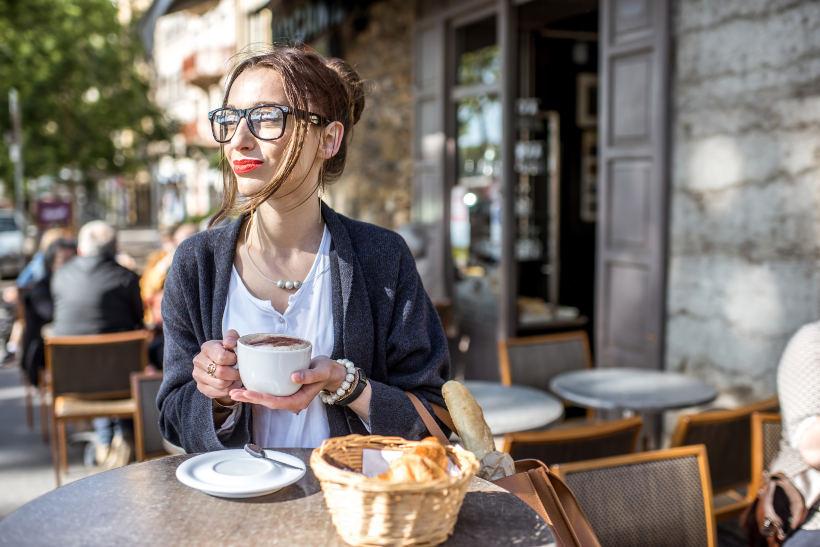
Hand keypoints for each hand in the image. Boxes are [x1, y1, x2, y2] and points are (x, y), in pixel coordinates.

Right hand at [192, 329, 242, 405]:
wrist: (223, 364)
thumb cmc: (230, 351)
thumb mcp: (233, 341)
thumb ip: (232, 338)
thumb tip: (228, 343)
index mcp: (207, 347)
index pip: (221, 357)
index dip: (233, 360)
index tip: (237, 359)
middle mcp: (199, 361)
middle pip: (221, 372)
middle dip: (235, 373)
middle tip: (240, 372)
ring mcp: (198, 375)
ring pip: (220, 384)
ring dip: (232, 382)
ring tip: (236, 378)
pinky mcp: (201, 387)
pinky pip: (218, 393)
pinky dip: (228, 390)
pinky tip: (231, 384)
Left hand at [229, 356, 344, 412]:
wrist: (331, 372)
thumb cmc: (327, 371)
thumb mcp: (321, 371)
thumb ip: (309, 375)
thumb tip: (293, 377)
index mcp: (299, 400)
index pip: (276, 402)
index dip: (260, 398)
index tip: (247, 392)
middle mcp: (291, 402)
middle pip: (267, 403)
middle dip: (250, 398)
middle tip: (234, 393)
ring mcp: (288, 397)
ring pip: (267, 399)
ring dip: (251, 396)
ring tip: (234, 391)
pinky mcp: (285, 391)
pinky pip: (270, 393)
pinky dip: (258, 390)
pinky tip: (247, 385)